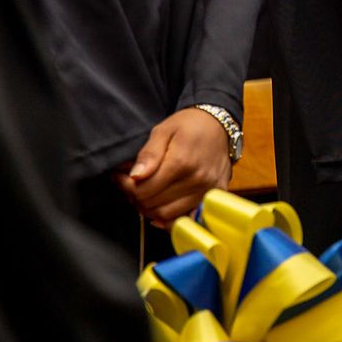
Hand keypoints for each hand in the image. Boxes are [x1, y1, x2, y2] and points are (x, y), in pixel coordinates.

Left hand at [118, 108, 232, 225]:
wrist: (220, 123)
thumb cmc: (189, 125)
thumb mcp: (163, 130)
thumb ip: (149, 154)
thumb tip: (135, 176)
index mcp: (182, 163)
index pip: (144, 191)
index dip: (125, 186)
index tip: (120, 177)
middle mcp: (197, 180)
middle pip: (153, 205)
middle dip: (135, 197)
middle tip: (130, 184)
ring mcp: (208, 190)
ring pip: (167, 215)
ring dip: (150, 208)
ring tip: (145, 193)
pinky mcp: (215, 195)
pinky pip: (188, 218)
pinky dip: (170, 218)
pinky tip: (162, 206)